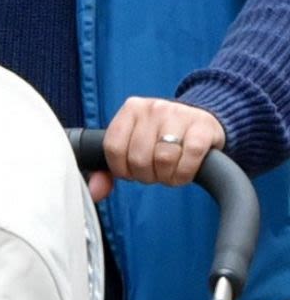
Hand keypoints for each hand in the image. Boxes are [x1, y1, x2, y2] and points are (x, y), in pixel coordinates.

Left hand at [88, 97, 226, 201]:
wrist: (203, 121)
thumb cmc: (162, 136)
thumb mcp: (133, 143)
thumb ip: (108, 168)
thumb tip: (94, 191)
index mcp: (131, 109)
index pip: (113, 147)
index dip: (121, 169)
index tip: (132, 172)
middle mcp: (153, 108)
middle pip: (138, 158)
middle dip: (146, 175)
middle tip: (154, 173)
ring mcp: (179, 115)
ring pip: (163, 159)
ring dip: (166, 177)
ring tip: (169, 173)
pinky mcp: (203, 127)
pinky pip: (190, 158)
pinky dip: (184, 173)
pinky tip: (184, 172)